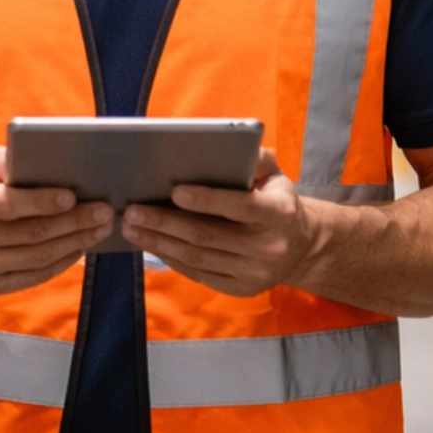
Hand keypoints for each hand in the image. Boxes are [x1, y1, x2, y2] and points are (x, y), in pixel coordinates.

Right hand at [0, 144, 112, 295]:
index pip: (6, 204)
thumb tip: (37, 161)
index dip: (41, 202)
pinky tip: (80, 247)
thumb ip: (5, 159)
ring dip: (75, 243)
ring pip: (37, 257)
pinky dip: (62, 262)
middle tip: (103, 211)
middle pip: (30, 233)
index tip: (72, 196)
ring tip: (100, 228)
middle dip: (73, 222)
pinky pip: (34, 276)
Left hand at [121, 147, 315, 296]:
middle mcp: (268, 246)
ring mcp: (254, 272)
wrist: (300, 247)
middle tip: (133, 211)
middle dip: (165, 223)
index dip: (206, 200)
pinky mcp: (241, 288)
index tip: (174, 191)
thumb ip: (255, 158)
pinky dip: (171, 259)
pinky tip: (152, 244)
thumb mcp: (275, 175)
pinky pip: (199, 274)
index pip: (239, 206)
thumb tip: (226, 143)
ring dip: (159, 242)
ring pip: (197, 257)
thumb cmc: (276, 201)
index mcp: (278, 213)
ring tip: (131, 228)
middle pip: (207, 235)